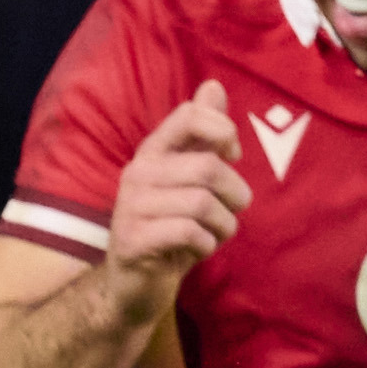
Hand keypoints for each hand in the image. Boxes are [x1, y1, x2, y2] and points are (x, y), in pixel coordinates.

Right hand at [110, 82, 251, 288]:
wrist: (134, 282)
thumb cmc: (171, 226)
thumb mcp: (190, 177)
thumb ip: (203, 134)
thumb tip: (213, 85)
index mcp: (152, 152)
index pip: (189, 115)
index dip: (223, 132)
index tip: (232, 156)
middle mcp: (137, 173)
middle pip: (207, 167)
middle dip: (235, 193)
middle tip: (233, 210)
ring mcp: (131, 207)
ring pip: (202, 203)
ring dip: (224, 225)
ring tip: (217, 233)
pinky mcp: (132, 240)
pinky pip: (188, 232)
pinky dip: (207, 245)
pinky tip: (199, 249)